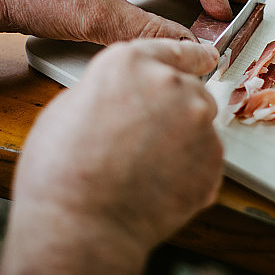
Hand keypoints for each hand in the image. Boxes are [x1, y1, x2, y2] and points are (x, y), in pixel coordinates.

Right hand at [0, 38, 222, 274]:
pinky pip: (206, 156)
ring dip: (183, 138)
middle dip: (173, 109)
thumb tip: (123, 99)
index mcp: (130, 62)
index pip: (173, 48)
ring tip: (147, 167)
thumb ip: (109, 90)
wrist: (82, 226)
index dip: (190, 56)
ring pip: (200, 122)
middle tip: (144, 140)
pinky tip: (159, 185)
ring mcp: (197, 120)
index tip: (205, 58)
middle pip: (188, 87)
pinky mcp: (213, 157)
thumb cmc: (61, 172)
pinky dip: (190, 169)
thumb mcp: (70, 107)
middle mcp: (171, 83)